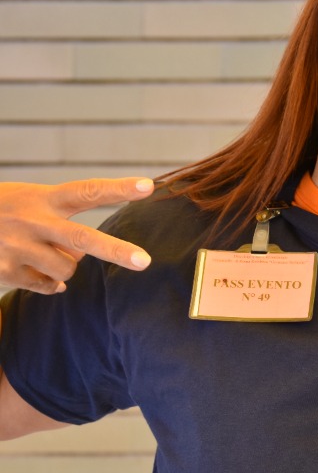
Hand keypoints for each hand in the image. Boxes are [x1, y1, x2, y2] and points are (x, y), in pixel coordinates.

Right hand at [0, 178, 153, 293]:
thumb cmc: (5, 210)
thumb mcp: (30, 201)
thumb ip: (60, 223)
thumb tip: (78, 262)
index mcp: (43, 198)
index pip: (87, 191)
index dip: (118, 189)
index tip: (148, 186)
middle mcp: (33, 221)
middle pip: (82, 239)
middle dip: (116, 251)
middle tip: (145, 262)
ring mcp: (18, 247)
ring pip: (68, 270)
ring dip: (66, 266)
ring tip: (44, 252)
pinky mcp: (6, 271)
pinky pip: (48, 286)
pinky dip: (50, 283)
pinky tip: (35, 269)